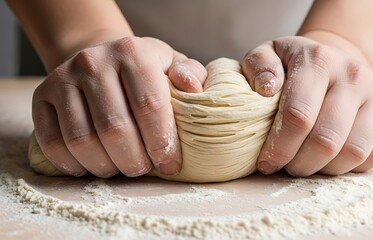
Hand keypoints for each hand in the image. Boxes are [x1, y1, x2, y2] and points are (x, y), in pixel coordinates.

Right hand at [32, 36, 206, 176]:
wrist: (100, 60)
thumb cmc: (143, 70)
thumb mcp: (172, 65)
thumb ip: (190, 75)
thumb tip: (193, 90)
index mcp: (132, 52)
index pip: (149, 106)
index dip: (161, 143)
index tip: (170, 164)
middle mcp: (94, 62)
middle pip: (115, 128)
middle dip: (134, 160)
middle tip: (144, 168)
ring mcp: (63, 78)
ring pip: (82, 140)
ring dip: (105, 166)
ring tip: (121, 167)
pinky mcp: (42, 95)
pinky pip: (53, 142)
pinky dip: (73, 164)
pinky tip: (92, 165)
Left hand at [242, 36, 372, 176]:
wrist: (335, 59)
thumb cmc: (293, 64)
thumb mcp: (268, 54)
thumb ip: (258, 65)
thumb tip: (266, 90)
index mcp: (318, 60)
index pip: (298, 115)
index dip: (279, 148)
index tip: (266, 163)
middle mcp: (353, 75)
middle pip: (326, 139)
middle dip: (300, 164)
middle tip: (287, 166)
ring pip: (353, 152)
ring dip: (324, 169)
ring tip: (307, 164)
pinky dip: (350, 167)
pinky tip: (330, 160)